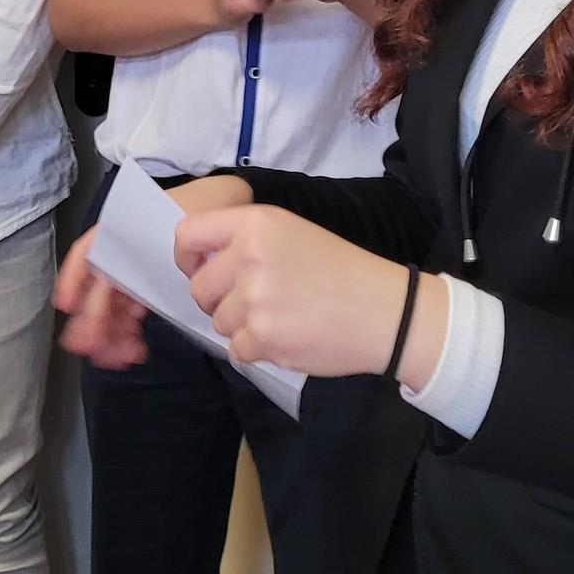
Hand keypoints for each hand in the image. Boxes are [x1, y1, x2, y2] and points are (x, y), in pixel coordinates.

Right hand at [54, 175, 252, 367]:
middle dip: (92, 321)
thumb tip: (137, 282)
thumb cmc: (203, 208)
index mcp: (123, 229)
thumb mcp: (188, 222)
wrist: (227, 208)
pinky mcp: (145, 289)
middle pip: (97, 287)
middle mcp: (122, 251)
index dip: (74, 278)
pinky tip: (134, 349)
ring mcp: (132, 272)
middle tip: (94, 349)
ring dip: (109, 333)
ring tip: (120, 356)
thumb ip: (166, 250)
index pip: (88, 252)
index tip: (67, 305)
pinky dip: (125, 332)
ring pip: (109, 305)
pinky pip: (127, 313)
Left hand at [175, 203, 419, 377]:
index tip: (200, 270)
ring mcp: (255, 298)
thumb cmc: (341, 270)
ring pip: (218, 321)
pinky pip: (236, 350)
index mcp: (256, 223)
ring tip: (281, 318)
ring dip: (242, 327)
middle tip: (253, 303)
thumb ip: (246, 241)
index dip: (188, 258)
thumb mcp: (292, 233)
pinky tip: (288, 337)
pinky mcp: (262, 336)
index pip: (188, 234)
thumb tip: (201, 264)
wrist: (385, 311)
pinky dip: (257, 350)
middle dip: (218, 301)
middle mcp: (250, 255)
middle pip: (199, 288)